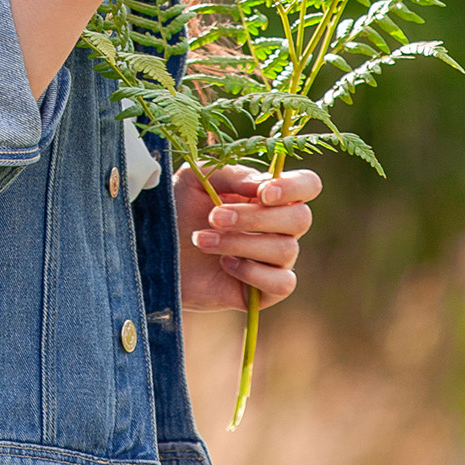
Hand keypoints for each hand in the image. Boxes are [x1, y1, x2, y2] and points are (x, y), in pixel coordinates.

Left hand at [176, 164, 320, 311]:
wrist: (155, 251)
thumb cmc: (179, 209)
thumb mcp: (197, 179)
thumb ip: (231, 174)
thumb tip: (262, 185)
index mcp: (270, 194)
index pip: (308, 185)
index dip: (293, 187)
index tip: (262, 193)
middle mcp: (280, 227)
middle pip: (300, 218)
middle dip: (254, 217)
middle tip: (214, 217)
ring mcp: (275, 260)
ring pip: (286, 249)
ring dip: (239, 243)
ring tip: (202, 240)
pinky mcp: (266, 291)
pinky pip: (282, 283)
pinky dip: (253, 272)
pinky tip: (225, 264)